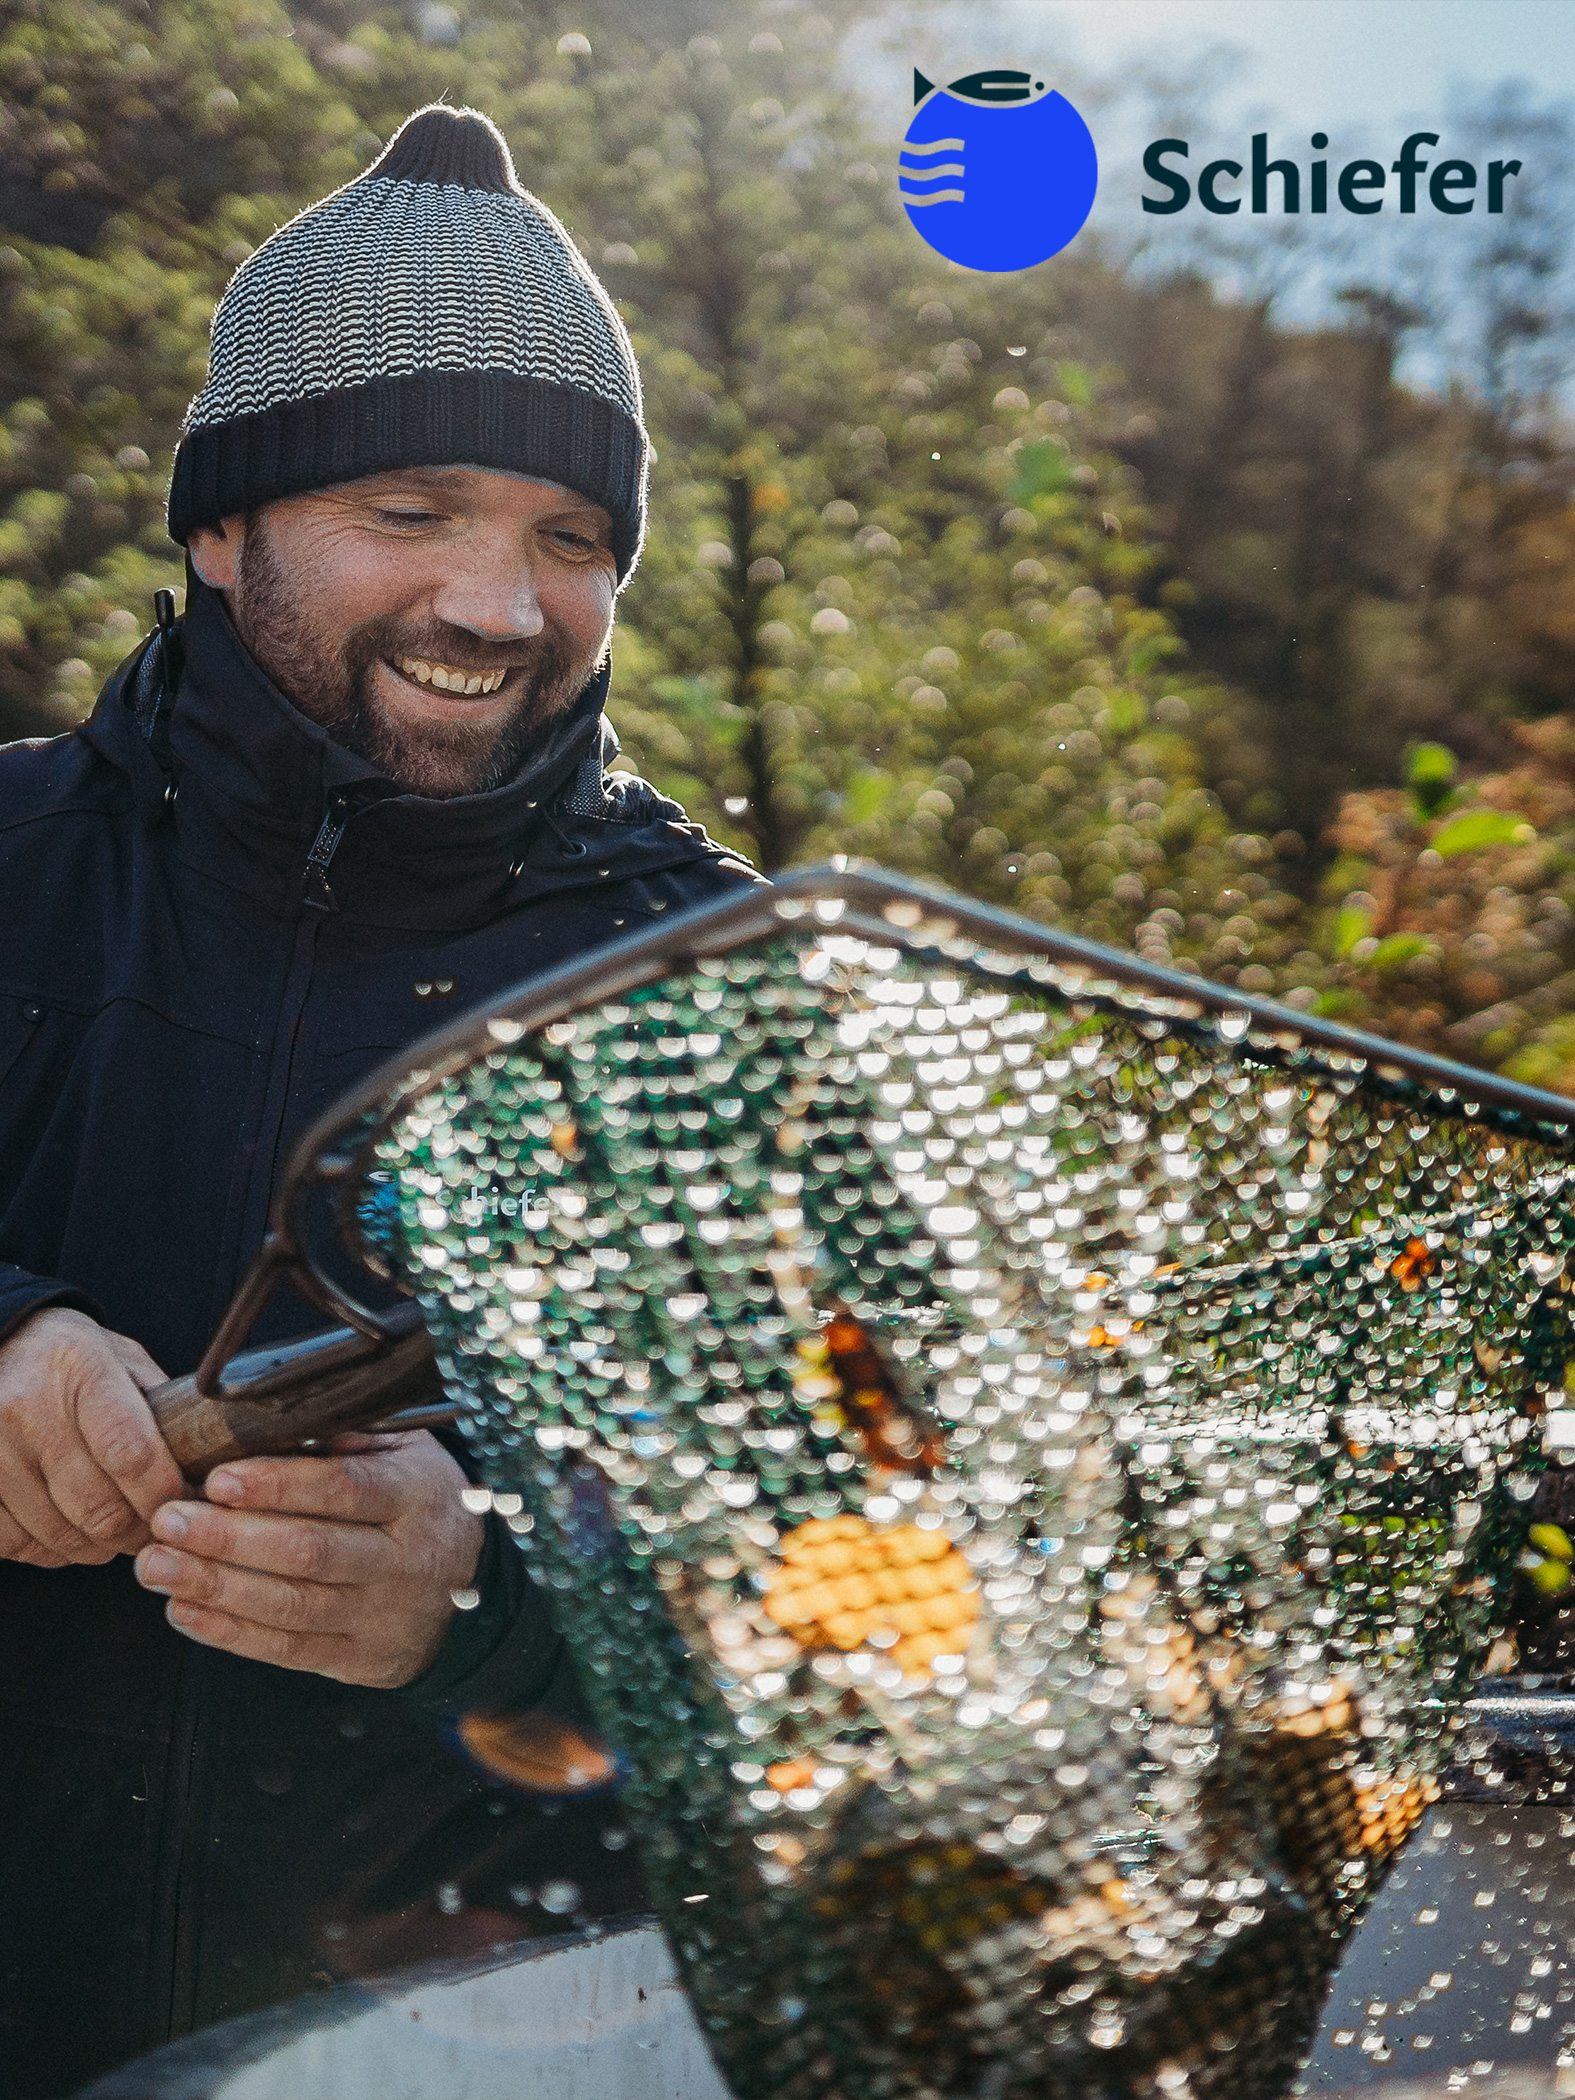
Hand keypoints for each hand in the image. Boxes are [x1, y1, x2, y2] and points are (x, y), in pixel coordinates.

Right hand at [0, 1308, 180, 1565]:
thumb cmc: (70, 1359)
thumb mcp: (122, 1360)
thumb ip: (160, 1408)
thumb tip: (204, 1469)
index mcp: (82, 1371)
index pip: (132, 1455)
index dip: (163, 1496)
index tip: (182, 1507)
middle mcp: (29, 1408)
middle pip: (97, 1506)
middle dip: (135, 1532)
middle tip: (153, 1531)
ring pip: (57, 1534)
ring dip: (95, 1547)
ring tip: (112, 1533)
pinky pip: (14, 1542)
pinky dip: (48, 1550)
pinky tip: (64, 1530)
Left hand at [133, 1431, 485, 1687]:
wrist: (474, 1586)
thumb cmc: (421, 1504)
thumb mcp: (407, 1455)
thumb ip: (347, 1439)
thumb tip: (264, 1423)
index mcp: (417, 1496)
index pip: (346, 1490)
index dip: (279, 1486)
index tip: (218, 1479)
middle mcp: (404, 1559)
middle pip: (311, 1552)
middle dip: (230, 1538)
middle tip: (167, 1522)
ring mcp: (383, 1615)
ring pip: (292, 1605)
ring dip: (216, 1586)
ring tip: (157, 1566)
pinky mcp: (359, 1659)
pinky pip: (287, 1649)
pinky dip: (229, 1632)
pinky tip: (184, 1609)